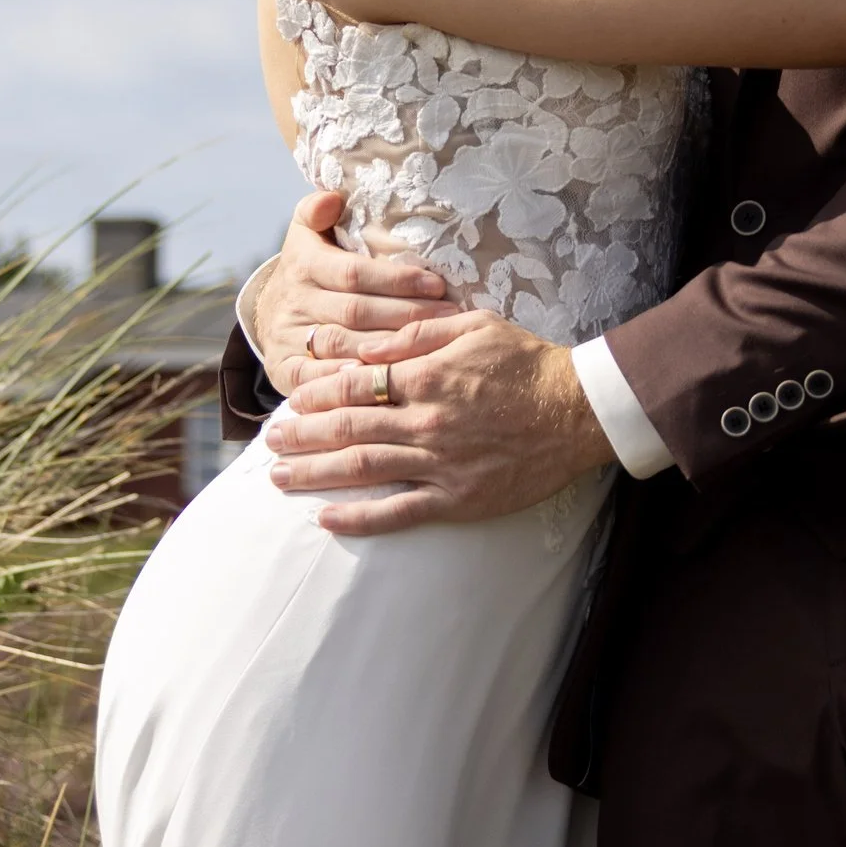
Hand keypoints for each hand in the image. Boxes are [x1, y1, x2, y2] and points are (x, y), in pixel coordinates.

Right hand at [249, 190, 456, 397]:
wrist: (268, 315)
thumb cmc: (308, 271)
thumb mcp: (306, 234)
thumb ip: (316, 211)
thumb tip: (332, 196)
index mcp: (303, 264)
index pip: (354, 273)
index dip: (397, 280)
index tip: (437, 284)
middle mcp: (294, 302)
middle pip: (355, 311)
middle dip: (406, 314)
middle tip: (449, 316)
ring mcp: (287, 338)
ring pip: (345, 345)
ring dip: (390, 349)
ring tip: (432, 346)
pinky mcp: (283, 371)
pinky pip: (320, 378)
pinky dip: (351, 380)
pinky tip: (385, 379)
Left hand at [262, 311, 615, 535]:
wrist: (577, 411)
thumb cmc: (525, 362)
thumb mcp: (470, 326)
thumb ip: (413, 332)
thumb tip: (363, 345)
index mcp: (425, 375)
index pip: (352, 384)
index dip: (314, 393)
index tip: (290, 399)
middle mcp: (424, 421)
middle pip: (345, 428)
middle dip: (300, 435)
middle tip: (268, 440)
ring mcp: (439, 463)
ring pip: (361, 469)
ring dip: (314, 474)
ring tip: (279, 477)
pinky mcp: (457, 498)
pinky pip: (399, 512)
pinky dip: (360, 519)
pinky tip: (327, 521)